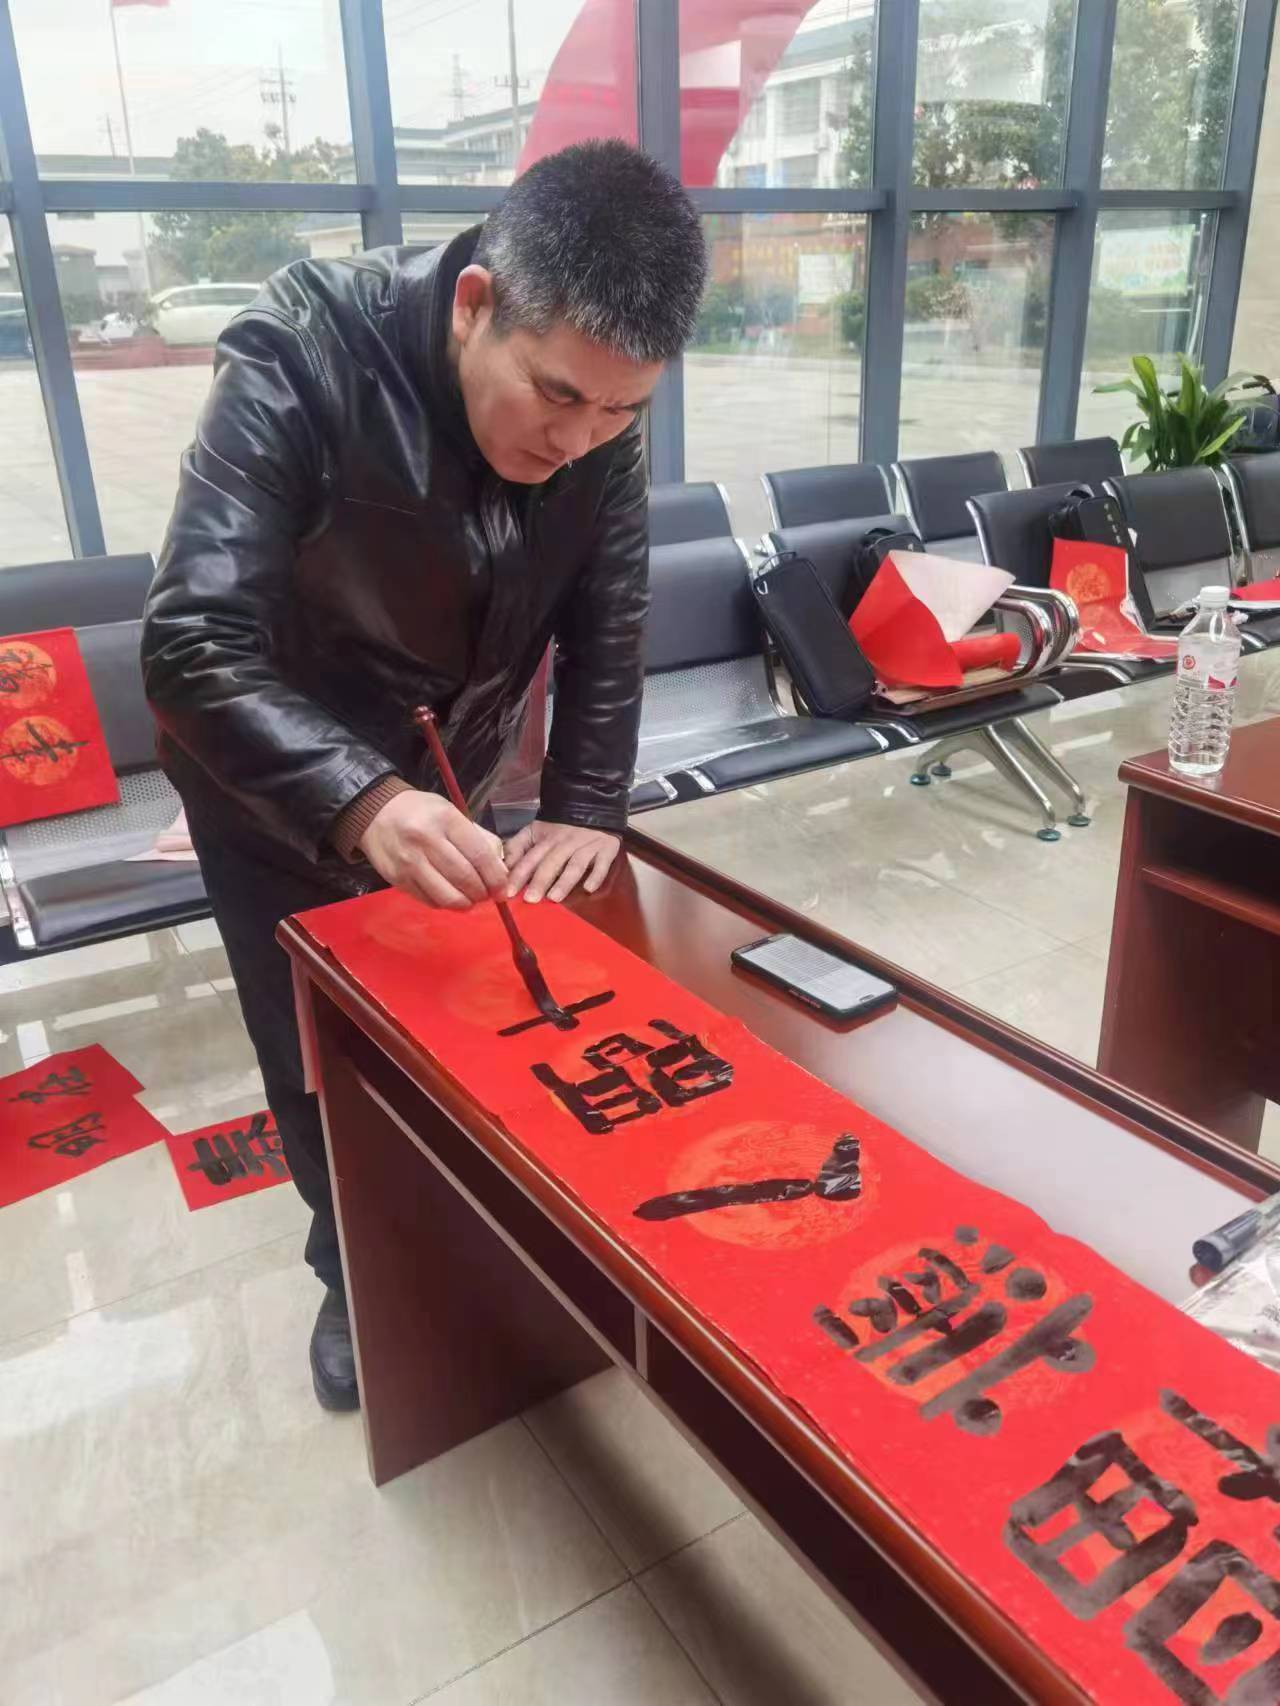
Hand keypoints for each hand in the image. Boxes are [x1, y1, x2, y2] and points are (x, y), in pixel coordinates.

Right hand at [360, 791, 507, 909]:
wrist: (376, 813)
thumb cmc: (421, 812)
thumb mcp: (452, 812)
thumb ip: (478, 837)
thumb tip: (500, 868)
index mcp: (446, 819)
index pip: (479, 855)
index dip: (496, 877)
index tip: (503, 889)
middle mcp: (427, 840)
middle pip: (465, 878)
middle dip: (482, 893)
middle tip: (487, 895)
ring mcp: (409, 862)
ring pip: (447, 896)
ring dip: (465, 903)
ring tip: (470, 899)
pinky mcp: (398, 879)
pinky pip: (429, 900)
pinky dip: (445, 903)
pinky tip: (450, 896)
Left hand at [503, 820, 619, 902]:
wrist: (593, 807)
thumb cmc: (559, 827)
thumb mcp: (535, 831)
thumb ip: (517, 847)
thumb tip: (503, 867)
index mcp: (546, 839)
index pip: (530, 858)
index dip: (519, 874)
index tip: (510, 892)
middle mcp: (565, 843)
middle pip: (552, 862)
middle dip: (540, 880)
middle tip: (531, 899)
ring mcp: (587, 846)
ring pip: (575, 864)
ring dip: (565, 881)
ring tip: (554, 898)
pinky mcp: (606, 849)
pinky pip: (602, 864)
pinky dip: (596, 875)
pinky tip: (588, 888)